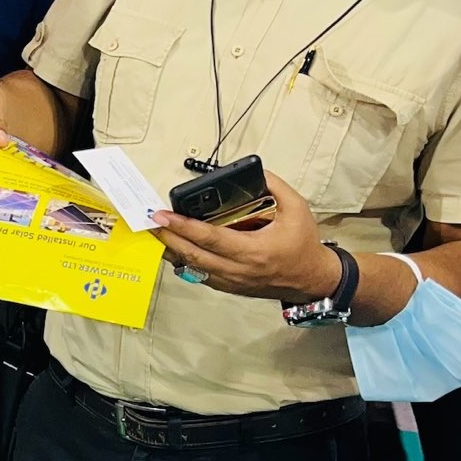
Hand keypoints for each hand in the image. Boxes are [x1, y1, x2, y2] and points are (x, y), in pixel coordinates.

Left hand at [151, 171, 339, 302]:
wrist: (311, 279)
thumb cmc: (303, 245)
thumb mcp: (297, 209)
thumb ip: (275, 187)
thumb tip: (254, 173)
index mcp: (254, 251)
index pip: (209, 238)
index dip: (183, 226)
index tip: (162, 215)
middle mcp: (238, 269)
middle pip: (192, 255)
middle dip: (167, 237)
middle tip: (149, 221)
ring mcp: (231, 281)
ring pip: (191, 268)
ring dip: (171, 250)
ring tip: (155, 233)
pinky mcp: (229, 287)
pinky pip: (199, 275)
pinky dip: (184, 261)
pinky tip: (174, 248)